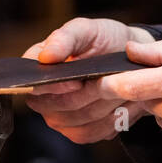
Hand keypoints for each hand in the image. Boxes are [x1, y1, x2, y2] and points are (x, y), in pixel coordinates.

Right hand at [23, 18, 155, 144]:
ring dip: (104, 105)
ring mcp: (59, 116)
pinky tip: (123, 103)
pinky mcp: (79, 131)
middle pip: (57, 108)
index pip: (32, 86)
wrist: (129, 58)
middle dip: (87, 95)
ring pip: (78, 122)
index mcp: (36, 68)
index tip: (78, 82)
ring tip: (122, 88)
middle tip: (111, 81)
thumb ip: (64, 39)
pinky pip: (92, 133)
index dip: (54, 87)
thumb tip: (45, 57)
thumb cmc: (103, 39)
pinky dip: (112, 119)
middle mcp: (43, 96)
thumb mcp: (86, 30)